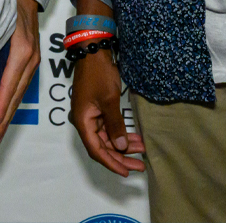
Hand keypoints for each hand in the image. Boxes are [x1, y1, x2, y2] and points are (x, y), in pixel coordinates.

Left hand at [0, 0, 43, 147]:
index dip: (0, 106)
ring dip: (6, 116)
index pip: (9, 85)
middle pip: (15, 95)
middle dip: (2, 120)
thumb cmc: (4, 4)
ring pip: (19, 94)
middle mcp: (29, 59)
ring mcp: (32, 61)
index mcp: (20, 50)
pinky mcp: (30, 61)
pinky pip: (20, 87)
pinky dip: (11, 103)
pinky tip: (2, 115)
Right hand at [72, 48, 144, 174]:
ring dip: (123, 146)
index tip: (127, 172)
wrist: (94, 54)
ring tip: (142, 150)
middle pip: (102, 147)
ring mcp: (91, 116)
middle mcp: (85, 122)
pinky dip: (121, 134)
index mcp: (83, 121)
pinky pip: (109, 128)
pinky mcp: (98, 111)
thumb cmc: (99, 76)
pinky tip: (135, 138)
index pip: (96, 150)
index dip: (111, 163)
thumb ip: (115, 125)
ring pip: (107, 139)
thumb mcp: (109, 101)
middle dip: (120, 157)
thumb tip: (121, 147)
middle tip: (139, 166)